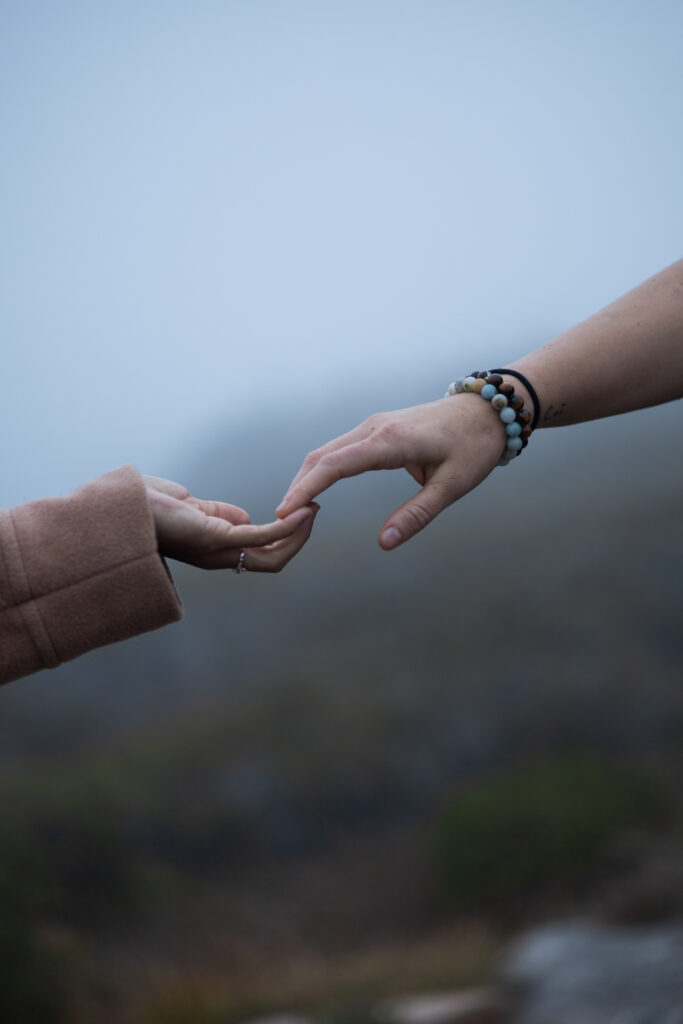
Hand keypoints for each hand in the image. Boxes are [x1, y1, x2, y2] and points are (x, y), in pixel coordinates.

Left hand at [144, 476, 317, 570]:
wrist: (122, 505)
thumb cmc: (148, 504)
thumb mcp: (194, 507)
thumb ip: (219, 513)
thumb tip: (244, 518)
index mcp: (214, 550)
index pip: (261, 554)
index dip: (286, 539)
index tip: (302, 515)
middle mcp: (218, 557)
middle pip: (273, 560)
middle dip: (298, 539)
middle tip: (314, 513)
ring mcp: (217, 550)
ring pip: (272, 555)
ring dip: (297, 534)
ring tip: (312, 512)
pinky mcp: (215, 538)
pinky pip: (260, 538)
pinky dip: (285, 528)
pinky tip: (301, 513)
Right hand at [276, 396, 503, 548]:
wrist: (489, 410)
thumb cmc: (474, 447)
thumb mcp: (452, 486)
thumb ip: (417, 515)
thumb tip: (384, 542)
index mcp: (389, 441)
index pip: (335, 466)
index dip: (306, 490)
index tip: (283, 512)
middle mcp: (375, 428)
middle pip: (322, 457)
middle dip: (298, 487)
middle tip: (279, 520)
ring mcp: (374, 425)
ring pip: (328, 451)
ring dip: (307, 478)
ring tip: (291, 509)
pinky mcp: (378, 429)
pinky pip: (340, 448)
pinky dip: (322, 469)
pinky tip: (314, 490)